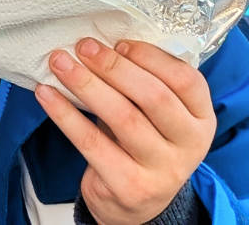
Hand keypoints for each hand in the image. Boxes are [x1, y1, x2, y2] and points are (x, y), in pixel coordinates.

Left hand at [35, 39, 215, 224]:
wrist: (137, 204)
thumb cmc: (143, 140)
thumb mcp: (158, 114)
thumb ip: (144, 81)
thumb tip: (101, 43)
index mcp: (202, 119)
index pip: (185, 79)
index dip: (150, 57)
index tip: (118, 44)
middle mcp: (189, 146)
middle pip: (153, 96)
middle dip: (114, 67)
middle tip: (83, 46)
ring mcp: (162, 170)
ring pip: (122, 117)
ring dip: (86, 84)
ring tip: (60, 63)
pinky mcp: (129, 187)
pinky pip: (92, 142)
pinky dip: (65, 114)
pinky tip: (47, 94)